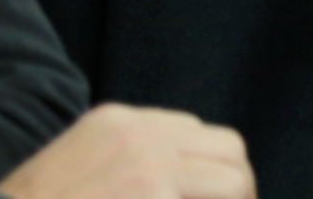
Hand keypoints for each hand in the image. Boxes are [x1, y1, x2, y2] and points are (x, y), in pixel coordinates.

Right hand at [0, 104, 254, 198]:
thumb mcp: (76, 164)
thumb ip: (126, 161)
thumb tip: (180, 183)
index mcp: (119, 122)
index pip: (195, 133)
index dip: (208, 170)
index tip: (210, 198)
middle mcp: (141, 134)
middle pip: (228, 149)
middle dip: (237, 186)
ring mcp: (151, 167)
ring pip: (233, 179)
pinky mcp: (153, 197)